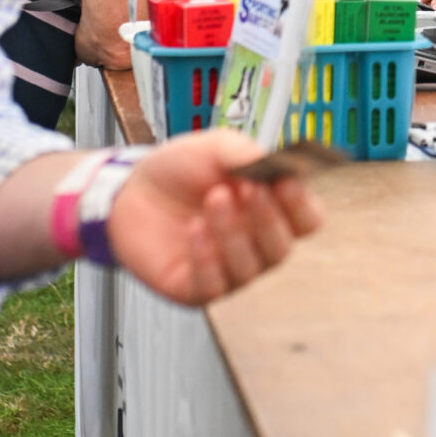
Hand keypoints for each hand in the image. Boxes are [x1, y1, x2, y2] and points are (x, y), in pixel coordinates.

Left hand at [105, 130, 324, 306]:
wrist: (128, 189)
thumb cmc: (179, 171)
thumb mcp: (214, 148)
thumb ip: (246, 154)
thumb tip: (278, 166)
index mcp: (269, 211)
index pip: (307, 220)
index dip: (300, 204)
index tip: (284, 181)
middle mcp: (254, 245)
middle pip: (281, 248)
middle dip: (267, 219)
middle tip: (247, 188)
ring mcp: (226, 270)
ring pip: (249, 268)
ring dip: (233, 233)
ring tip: (212, 200)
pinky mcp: (194, 288)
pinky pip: (213, 286)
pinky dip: (207, 257)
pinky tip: (194, 230)